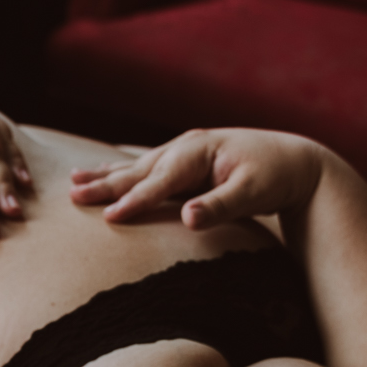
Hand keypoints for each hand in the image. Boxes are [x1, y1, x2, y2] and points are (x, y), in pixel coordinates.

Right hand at [68, 128, 325, 228]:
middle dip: (104, 184)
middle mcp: (184, 147)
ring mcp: (182, 151)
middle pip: (138, 171)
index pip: (159, 182)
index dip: (134, 200)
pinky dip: (120, 172)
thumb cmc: (275, 178)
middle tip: (73, 196)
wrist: (294, 162)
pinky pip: (145, 168)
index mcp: (198, 152)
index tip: (108, 216)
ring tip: (73, 181)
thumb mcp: (253, 194)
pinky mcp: (183, 161)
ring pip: (135, 166)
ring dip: (104, 175)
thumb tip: (188, 219)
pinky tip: (101, 173)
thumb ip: (218, 206)